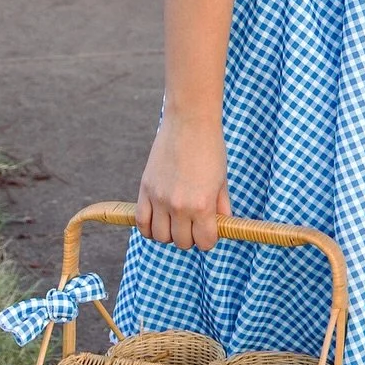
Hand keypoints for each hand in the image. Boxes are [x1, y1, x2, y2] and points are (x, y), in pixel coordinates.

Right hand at [136, 113, 227, 250]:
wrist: (190, 122)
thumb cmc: (211, 149)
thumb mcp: (222, 181)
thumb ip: (221, 208)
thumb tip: (222, 227)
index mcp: (202, 205)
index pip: (205, 243)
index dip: (209, 239)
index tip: (209, 230)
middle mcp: (179, 206)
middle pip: (182, 243)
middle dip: (190, 237)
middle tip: (194, 223)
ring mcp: (160, 199)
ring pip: (160, 237)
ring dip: (170, 234)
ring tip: (176, 221)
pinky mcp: (145, 190)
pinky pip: (141, 222)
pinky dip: (149, 227)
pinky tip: (159, 220)